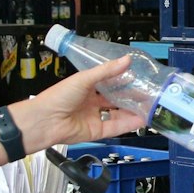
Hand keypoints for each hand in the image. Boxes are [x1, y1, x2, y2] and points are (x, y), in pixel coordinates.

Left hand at [14, 56, 146, 152]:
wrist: (45, 120)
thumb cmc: (58, 97)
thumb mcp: (85, 79)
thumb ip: (107, 71)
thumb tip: (126, 60)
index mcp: (86, 89)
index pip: (109, 84)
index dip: (123, 82)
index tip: (138, 78)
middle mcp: (91, 104)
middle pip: (115, 101)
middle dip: (131, 98)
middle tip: (147, 94)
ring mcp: (94, 118)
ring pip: (118, 115)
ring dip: (132, 112)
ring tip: (148, 107)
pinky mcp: (96, 132)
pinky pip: (115, 128)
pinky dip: (128, 124)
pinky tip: (140, 119)